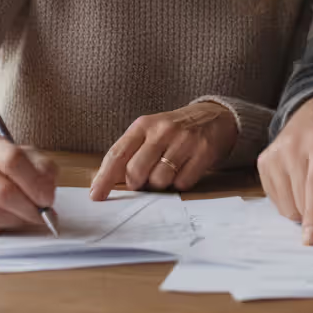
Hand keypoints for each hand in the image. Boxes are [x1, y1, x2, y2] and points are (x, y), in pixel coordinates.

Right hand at [0, 129, 58, 235]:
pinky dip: (1, 228)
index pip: (12, 161)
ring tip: (27, 217)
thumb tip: (47, 192)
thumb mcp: (24, 154)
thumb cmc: (0, 163)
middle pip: (1, 191)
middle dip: (28, 208)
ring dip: (16, 220)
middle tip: (43, 215)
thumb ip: (42, 168)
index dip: (35, 184)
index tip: (47, 198)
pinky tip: (8, 219)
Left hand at [89, 102, 238, 199]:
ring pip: (160, 180)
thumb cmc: (176, 129)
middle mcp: (163, 130)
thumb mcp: (150, 132)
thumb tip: (107, 181)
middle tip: (144, 181)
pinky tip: (184, 170)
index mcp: (144, 125)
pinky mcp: (203, 152)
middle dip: (137, 183)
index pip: (118, 154)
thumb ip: (130, 152)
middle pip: (136, 171)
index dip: (104, 178)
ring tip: (167, 172)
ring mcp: (185, 141)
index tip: (96, 196)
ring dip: (160, 184)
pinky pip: (183, 183)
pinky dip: (180, 183)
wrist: (216, 117)